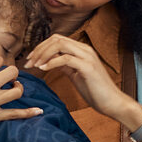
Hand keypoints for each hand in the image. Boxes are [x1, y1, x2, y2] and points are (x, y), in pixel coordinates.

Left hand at [24, 35, 140, 125]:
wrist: (112, 102)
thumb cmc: (95, 91)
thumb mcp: (76, 74)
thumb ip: (65, 65)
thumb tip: (49, 61)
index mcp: (82, 50)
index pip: (57, 39)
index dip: (41, 47)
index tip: (31, 59)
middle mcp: (85, 49)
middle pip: (56, 39)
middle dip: (39, 49)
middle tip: (29, 62)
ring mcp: (87, 57)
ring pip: (60, 45)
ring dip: (43, 54)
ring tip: (34, 65)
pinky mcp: (88, 67)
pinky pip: (65, 58)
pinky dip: (51, 62)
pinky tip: (43, 69)